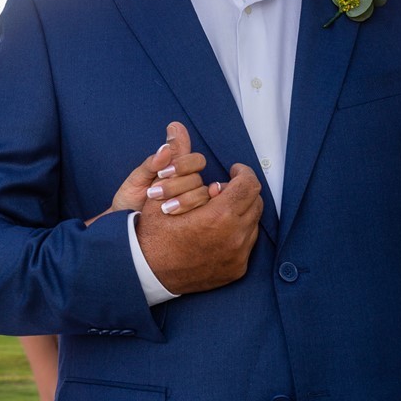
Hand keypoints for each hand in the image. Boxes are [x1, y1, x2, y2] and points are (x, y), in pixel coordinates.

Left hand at [87, 122, 208, 224]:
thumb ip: (152, 163)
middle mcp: (188, 184)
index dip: (184, 164)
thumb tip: (166, 146)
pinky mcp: (193, 219)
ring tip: (162, 208)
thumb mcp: (136, 179)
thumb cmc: (130, 199)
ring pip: (201, 195)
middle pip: (197, 178)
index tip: (162, 173)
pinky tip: (179, 213)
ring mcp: (192, 201)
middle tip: (154, 193)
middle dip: (177, 185)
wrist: (125, 224)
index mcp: (177, 170)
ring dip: (184, 200)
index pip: (196, 160)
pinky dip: (197, 210)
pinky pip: (205, 213)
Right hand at [138, 163, 263, 293]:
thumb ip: (176, 160)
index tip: (233, 170)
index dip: (243, 173)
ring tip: (219, 211)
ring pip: (253, 224)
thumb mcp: (159, 193)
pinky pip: (246, 245)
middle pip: (255, 203)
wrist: (145, 272)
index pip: (249, 185)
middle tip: (223, 190)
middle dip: (242, 192)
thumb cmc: (151, 234)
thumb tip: (176, 127)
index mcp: (219, 216)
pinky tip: (218, 232)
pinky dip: (237, 234)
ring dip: (241, 213)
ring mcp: (237, 256)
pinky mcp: (235, 269)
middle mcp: (234, 237)